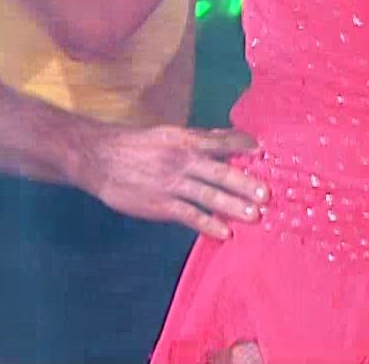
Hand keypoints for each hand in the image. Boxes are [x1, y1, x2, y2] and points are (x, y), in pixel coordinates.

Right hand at [68, 123, 267, 239]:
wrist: (100, 159)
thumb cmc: (137, 145)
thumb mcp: (169, 134)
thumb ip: (199, 139)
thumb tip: (228, 138)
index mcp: (185, 140)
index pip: (222, 142)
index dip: (244, 147)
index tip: (265, 153)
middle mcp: (182, 160)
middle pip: (220, 171)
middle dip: (245, 182)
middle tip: (267, 193)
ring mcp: (172, 183)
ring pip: (208, 195)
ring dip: (233, 205)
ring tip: (255, 214)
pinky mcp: (161, 204)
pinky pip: (189, 215)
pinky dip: (207, 224)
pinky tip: (224, 233)